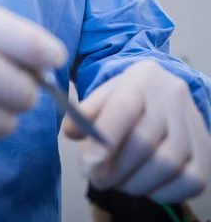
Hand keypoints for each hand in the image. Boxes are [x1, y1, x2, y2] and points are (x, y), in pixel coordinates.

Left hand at [64, 61, 210, 201]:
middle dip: (115, 169)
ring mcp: (193, 121)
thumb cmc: (127, 98)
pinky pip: (189, 181)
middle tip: (97, 179)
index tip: (88, 165)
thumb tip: (71, 131)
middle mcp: (173, 94)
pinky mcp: (205, 150)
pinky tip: (143, 184)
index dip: (106, 138)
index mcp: (142, 76)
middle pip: (144, 141)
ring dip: (135, 182)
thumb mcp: (103, 96)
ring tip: (118, 182)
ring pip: (167, 164)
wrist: (163, 93)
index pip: (125, 106)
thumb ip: (84, 113)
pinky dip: (162, 191)